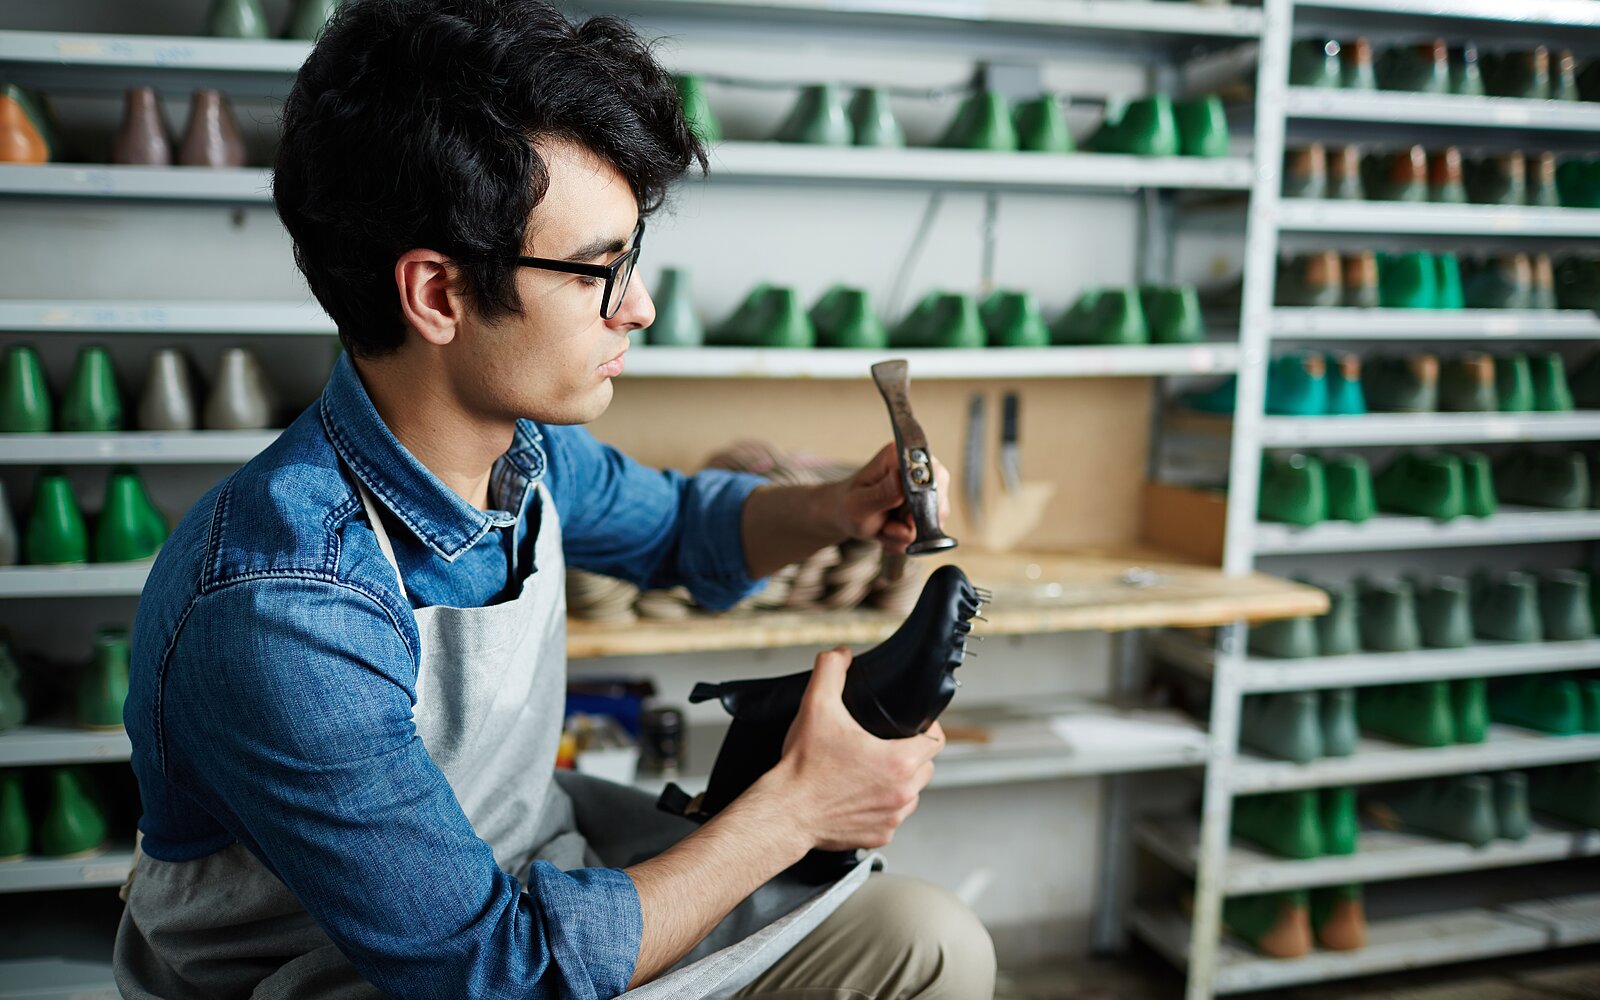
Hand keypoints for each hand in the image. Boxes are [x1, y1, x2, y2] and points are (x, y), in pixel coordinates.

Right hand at [767, 646, 942, 850]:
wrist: (785, 811)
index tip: (913, 723)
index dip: (927, 726)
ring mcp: (891, 818)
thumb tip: (841, 654)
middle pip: (926, 767)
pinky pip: (891, 818)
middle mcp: (902, 793)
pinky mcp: (878, 836)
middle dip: (912, 754)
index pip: (936, 740)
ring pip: (911, 794)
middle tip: (887, 744)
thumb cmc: (802, 766)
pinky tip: (862, 795)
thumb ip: (831, 671)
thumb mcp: (816, 706)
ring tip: (874, 770)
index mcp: (898, 762)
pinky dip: (882, 807)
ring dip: (900, 782)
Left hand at [832, 442, 950, 553]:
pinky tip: (891, 530)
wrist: (846, 516)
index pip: (930, 479)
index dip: (919, 506)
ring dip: (907, 533)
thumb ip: (882, 493)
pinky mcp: (929, 502)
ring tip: (886, 528)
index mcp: (899, 456)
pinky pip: (929, 529)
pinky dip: (909, 537)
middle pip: (936, 503)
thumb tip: (901, 478)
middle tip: (886, 526)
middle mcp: (919, 466)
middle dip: (911, 524)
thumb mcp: (860, 504)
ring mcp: (926, 485)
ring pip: (934, 520)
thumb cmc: (848, 506)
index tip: (899, 518)